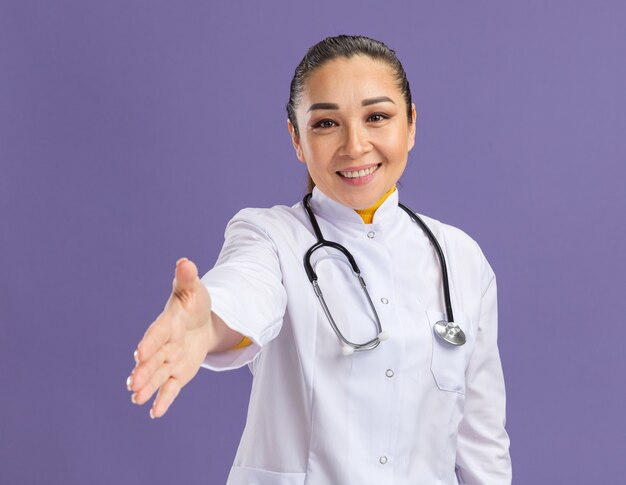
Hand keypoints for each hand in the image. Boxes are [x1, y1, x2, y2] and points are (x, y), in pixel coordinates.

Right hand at [127, 258, 212, 418]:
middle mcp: (165, 344)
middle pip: (154, 359)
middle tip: (132, 385)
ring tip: (136, 399)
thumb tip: (185, 262)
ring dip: (148, 387)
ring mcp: (170, 359)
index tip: (139, 353)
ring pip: (158, 375)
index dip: (149, 342)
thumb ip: (188, 278)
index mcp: (168, 323)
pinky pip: (171, 387)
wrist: (201, 320)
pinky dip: (164, 399)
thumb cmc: (194, 302)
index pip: (157, 333)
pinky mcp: (178, 372)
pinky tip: (154, 413)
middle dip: (144, 371)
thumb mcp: (194, 289)